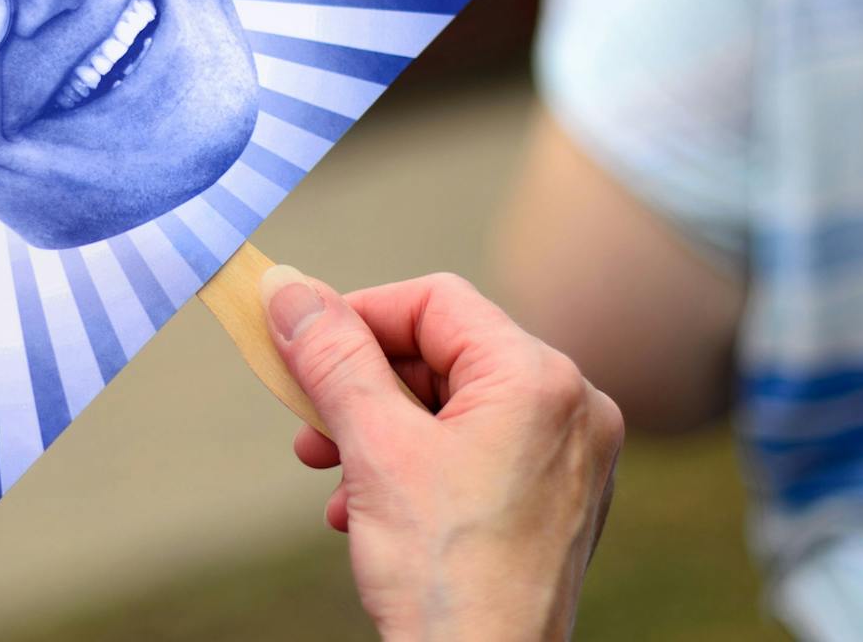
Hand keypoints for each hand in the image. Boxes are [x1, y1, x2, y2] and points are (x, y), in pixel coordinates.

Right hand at [262, 267, 622, 640]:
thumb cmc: (445, 573)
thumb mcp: (374, 449)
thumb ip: (331, 356)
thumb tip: (289, 289)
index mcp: (541, 379)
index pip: (436, 301)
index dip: (358, 314)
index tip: (300, 343)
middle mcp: (573, 408)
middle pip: (445, 353)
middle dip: (364, 385)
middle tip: (307, 421)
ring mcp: (572, 458)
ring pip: (455, 407)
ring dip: (381, 431)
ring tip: (332, 473)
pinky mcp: (558, 501)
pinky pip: (478, 452)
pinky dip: (418, 467)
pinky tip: (368, 511)